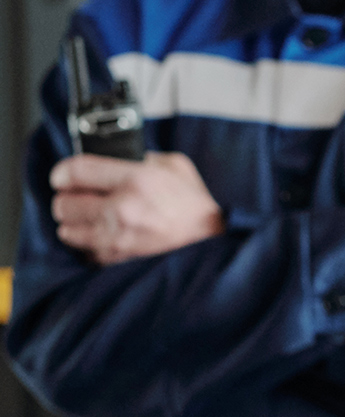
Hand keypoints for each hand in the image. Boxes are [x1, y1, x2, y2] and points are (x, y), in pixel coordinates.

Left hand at [50, 152, 224, 264]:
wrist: (209, 242)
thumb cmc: (193, 205)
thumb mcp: (175, 166)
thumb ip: (144, 157)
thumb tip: (118, 157)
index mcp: (137, 179)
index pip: (76, 171)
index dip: (62, 171)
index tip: (63, 175)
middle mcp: (122, 209)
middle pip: (63, 203)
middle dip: (67, 198)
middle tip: (79, 196)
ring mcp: (116, 238)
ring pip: (67, 230)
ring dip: (75, 223)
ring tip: (91, 217)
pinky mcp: (115, 259)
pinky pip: (83, 251)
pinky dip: (88, 244)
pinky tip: (104, 235)